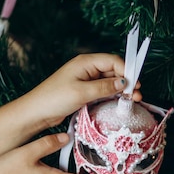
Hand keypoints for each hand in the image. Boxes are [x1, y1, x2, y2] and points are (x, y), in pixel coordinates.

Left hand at [25, 53, 142, 128]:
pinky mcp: (84, 91)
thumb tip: (124, 83)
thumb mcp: (82, 92)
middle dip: (127, 81)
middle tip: (137, 95)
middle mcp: (86, 69)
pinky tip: (120, 102)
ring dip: (121, 90)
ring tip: (132, 100)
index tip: (136, 84)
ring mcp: (85, 80)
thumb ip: (104, 87)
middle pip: (113, 71)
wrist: (35, 113)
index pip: (113, 61)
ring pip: (109, 82)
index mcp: (85, 62)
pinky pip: (103, 91)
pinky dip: (112, 96)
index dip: (126, 71)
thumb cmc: (54, 99)